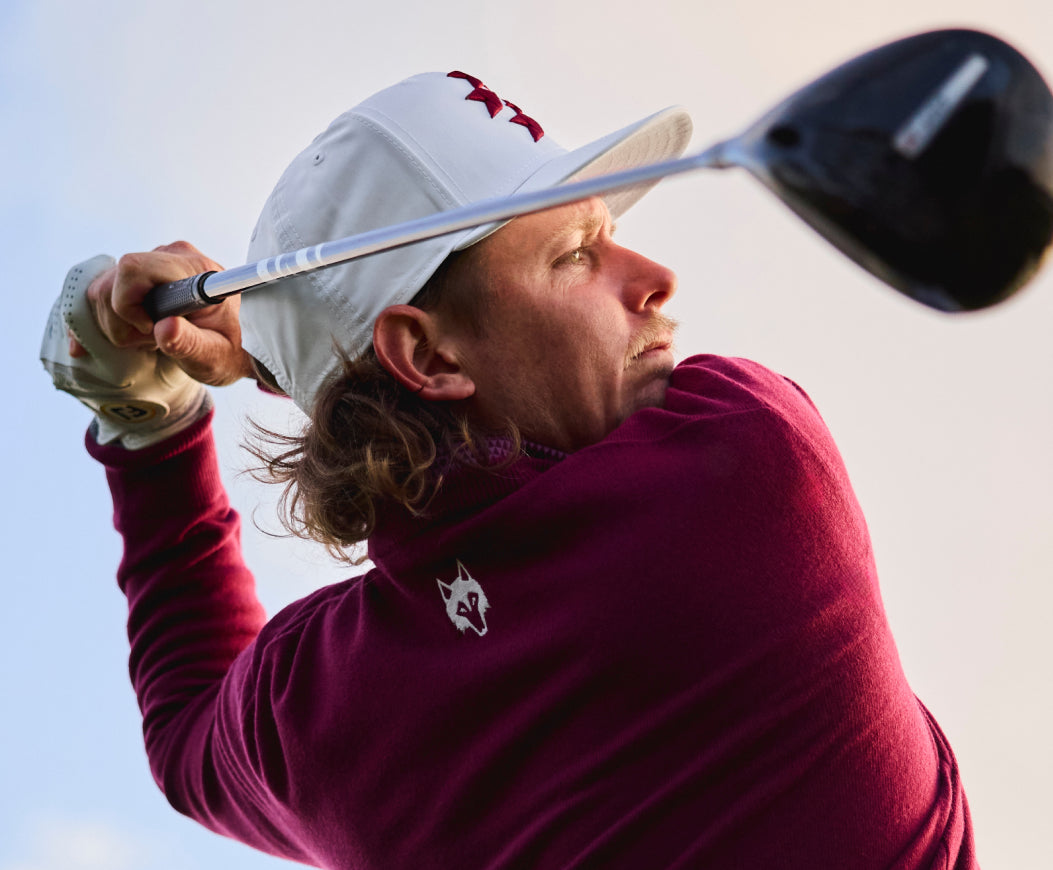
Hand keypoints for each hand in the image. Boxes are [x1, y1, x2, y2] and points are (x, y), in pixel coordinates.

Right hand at [70, 241, 252, 386]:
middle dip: (122, 320)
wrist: (239, 344)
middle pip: (112, 281)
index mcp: (194, 270)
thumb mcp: (214, 357)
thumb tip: (164, 328)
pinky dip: (108, 317)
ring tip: (151, 337)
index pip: (133, 269)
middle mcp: (172, 255)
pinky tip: (126, 333)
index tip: (153, 330)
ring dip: (117, 322)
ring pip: (103, 288)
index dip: (129, 306)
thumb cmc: (230, 351)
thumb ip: (191, 344)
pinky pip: (105, 290)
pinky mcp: (143, 272)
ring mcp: (155, 261)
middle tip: (153, 341)